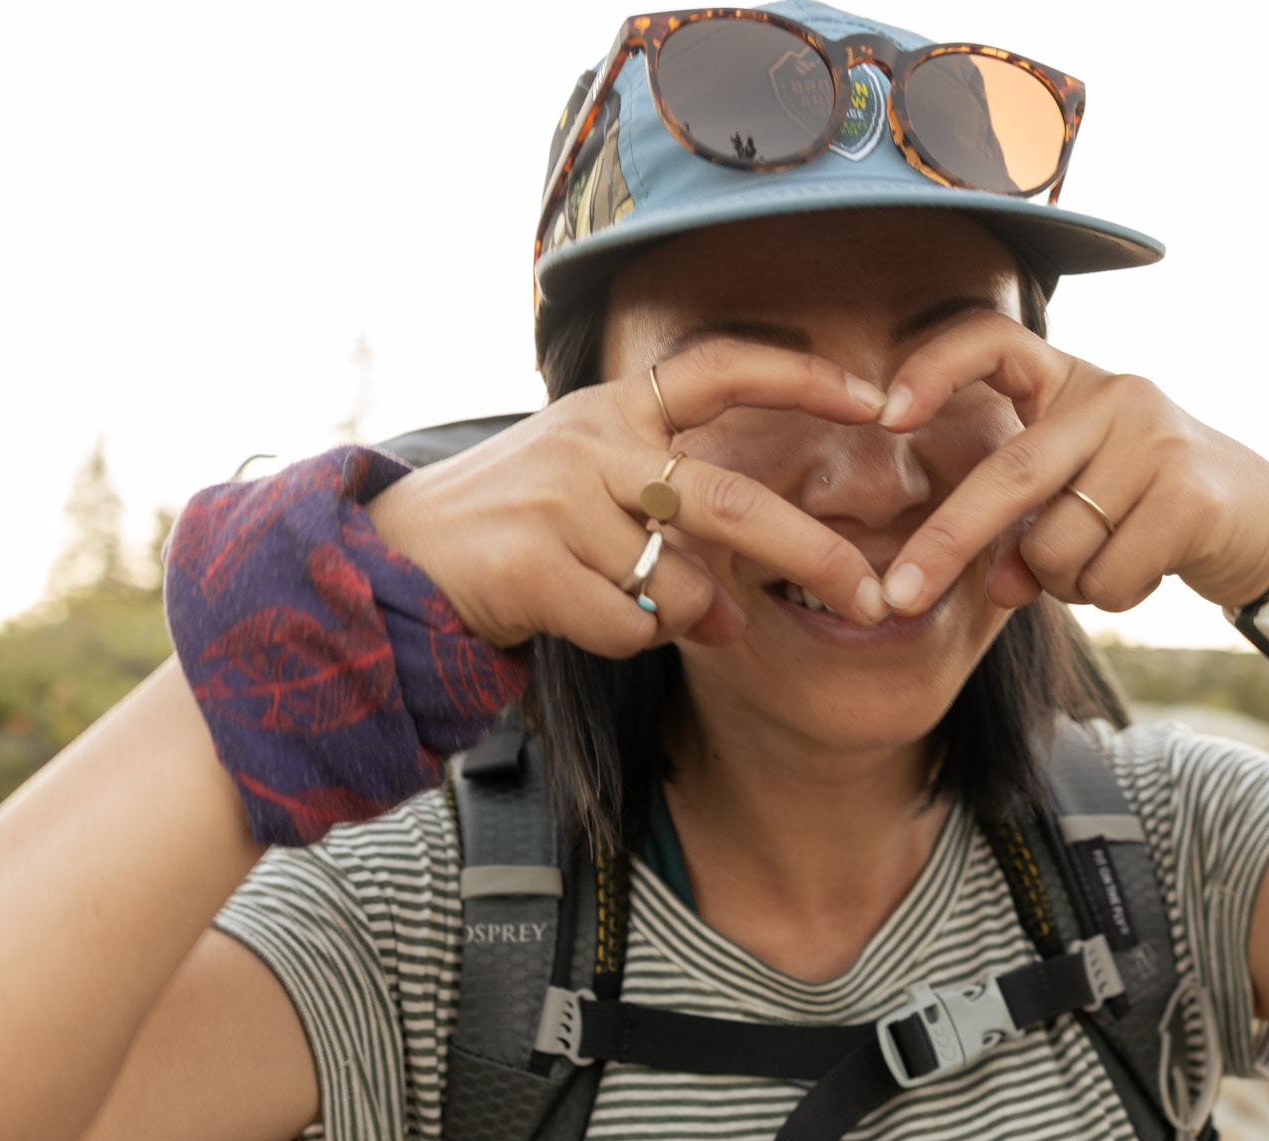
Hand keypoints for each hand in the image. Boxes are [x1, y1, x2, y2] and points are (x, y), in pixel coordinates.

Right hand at [364, 340, 890, 655]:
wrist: (391, 561)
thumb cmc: (511, 531)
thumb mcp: (591, 498)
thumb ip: (671, 534)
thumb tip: (737, 610)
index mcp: (614, 408)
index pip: (720, 370)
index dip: (800, 378)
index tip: (877, 397)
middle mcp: (591, 440)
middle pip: (729, 500)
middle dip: (814, 554)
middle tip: (873, 598)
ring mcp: (559, 499)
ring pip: (679, 584)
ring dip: (682, 618)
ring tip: (638, 608)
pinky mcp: (533, 563)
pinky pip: (632, 627)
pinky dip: (627, 641)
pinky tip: (578, 620)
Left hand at [872, 311, 1268, 614]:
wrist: (1265, 526)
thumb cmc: (1148, 511)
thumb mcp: (1079, 504)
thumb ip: (1024, 534)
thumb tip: (998, 586)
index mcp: (1071, 381)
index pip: (994, 341)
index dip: (935, 369)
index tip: (886, 415)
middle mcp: (1113, 394)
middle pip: (1010, 473)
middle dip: (947, 543)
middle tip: (898, 597)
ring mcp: (1156, 439)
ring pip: (1057, 544)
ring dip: (1065, 583)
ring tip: (1106, 563)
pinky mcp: (1189, 494)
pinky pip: (1107, 575)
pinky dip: (1111, 596)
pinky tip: (1144, 572)